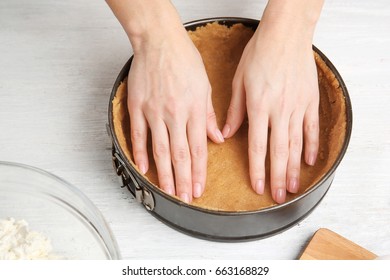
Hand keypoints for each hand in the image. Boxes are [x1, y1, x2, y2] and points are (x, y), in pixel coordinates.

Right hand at [127, 24, 222, 202]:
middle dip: (184, 180)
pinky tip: (143, 168)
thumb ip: (210, 116)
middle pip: (180, 155)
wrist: (160, 41)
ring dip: (164, 174)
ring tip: (168, 192)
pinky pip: (139, 135)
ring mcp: (154, 112)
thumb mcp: (205, 87)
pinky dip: (140, 153)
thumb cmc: (184, 60)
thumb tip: (218, 138)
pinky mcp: (137, 107)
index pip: (199, 149)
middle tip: (185, 199)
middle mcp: (175, 114)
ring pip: (160, 150)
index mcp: (194, 110)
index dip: (200, 172)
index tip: (200, 188)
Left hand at [223, 19, 319, 203]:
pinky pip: (312, 128)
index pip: (257, 146)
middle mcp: (279, 111)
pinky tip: (309, 161)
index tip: (257, 187)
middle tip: (277, 197)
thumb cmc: (260, 54)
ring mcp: (297, 107)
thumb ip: (234, 110)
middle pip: (278, 152)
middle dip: (277, 177)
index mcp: (258, 107)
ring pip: (296, 144)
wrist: (285, 35)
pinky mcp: (310, 101)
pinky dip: (311, 145)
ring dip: (294, 168)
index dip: (257, 170)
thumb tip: (226, 134)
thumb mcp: (239, 81)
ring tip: (293, 187)